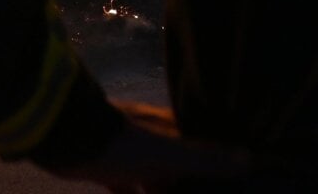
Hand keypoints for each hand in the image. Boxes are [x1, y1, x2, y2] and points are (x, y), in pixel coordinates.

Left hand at [47, 101, 248, 192]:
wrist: (66, 140)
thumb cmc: (123, 144)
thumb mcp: (168, 153)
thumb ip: (206, 158)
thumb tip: (250, 159)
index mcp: (170, 130)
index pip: (203, 144)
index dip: (219, 160)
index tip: (238, 178)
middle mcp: (153, 140)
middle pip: (180, 166)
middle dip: (191, 184)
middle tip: (207, 193)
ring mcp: (130, 156)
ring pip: (156, 180)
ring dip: (164, 193)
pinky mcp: (109, 171)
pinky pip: (129, 191)